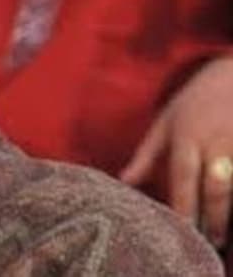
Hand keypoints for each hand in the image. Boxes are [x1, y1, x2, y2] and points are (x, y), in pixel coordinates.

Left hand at [122, 56, 232, 248]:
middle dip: (213, 219)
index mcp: (187, 137)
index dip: (183, 205)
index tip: (182, 230)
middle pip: (215, 188)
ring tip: (223, 236)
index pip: (183, 177)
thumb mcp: (165, 122)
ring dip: (229, 213)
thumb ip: (146, 156)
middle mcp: (216, 143)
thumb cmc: (195, 101)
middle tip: (209, 243)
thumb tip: (122, 182)